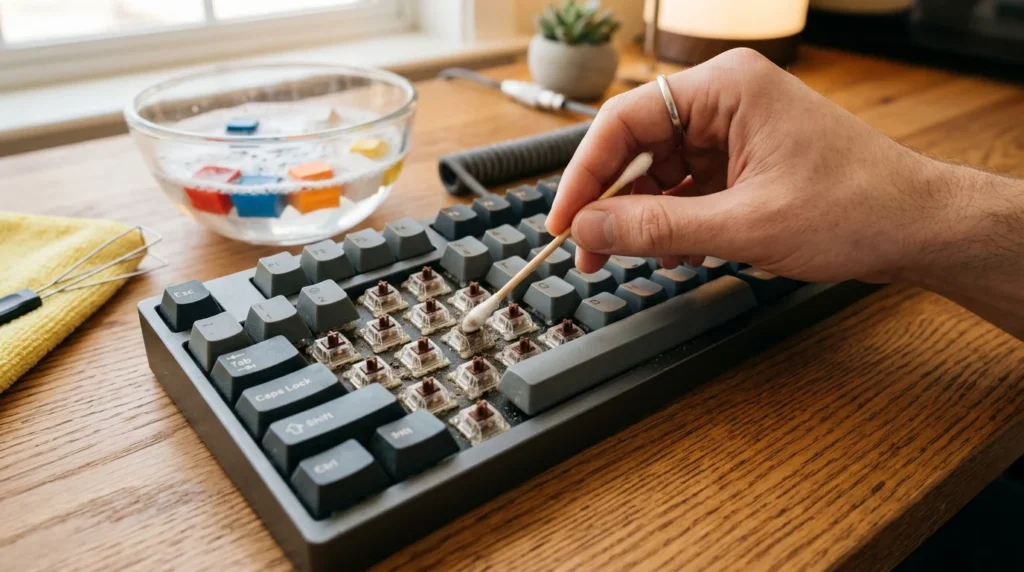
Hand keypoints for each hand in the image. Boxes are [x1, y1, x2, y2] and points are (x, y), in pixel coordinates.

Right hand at [547, 48, 958, 284]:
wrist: (918, 228)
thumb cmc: (856, 207)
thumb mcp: (744, 224)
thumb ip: (657, 228)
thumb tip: (589, 229)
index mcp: (725, 88)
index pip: (624, 121)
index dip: (584, 174)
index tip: (562, 221)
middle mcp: (724, 102)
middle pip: (637, 148)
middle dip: (611, 203)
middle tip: (586, 252)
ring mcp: (734, 133)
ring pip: (659, 174)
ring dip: (642, 220)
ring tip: (629, 260)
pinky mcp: (742, 163)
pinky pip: (686, 190)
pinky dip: (673, 224)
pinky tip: (675, 255)